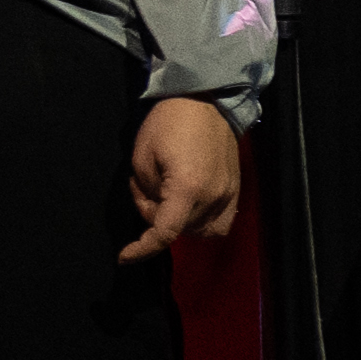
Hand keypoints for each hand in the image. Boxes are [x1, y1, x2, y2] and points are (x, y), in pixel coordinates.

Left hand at [121, 94, 244, 262]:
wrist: (206, 101)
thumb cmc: (168, 124)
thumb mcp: (142, 158)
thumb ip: (148, 193)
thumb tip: (155, 210)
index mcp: (188, 188)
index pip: (165, 232)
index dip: (143, 248)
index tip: (124, 257)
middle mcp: (214, 197)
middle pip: (179, 230)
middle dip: (154, 217)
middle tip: (143, 188)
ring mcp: (229, 196)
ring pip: (199, 231)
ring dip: (176, 220)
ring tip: (163, 191)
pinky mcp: (236, 191)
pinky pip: (218, 223)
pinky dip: (198, 222)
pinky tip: (184, 204)